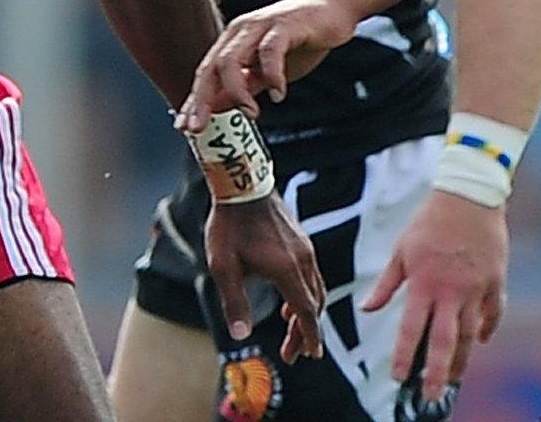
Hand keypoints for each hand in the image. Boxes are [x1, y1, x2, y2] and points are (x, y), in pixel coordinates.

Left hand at [177, 0, 356, 130]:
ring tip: (252, 113)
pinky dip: (272, 75)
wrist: (335, 8)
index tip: (185, 127)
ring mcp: (261, 26)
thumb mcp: (268, 69)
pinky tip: (280, 94)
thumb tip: (219, 108)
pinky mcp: (285, 24)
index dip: (195, 101)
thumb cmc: (301, 40)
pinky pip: (269, 51)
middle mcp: (241, 31)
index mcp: (234, 41)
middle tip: (199, 127)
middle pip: (211, 67)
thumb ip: (246, 85)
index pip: (206, 73)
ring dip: (237, 91)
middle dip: (202, 99)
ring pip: (232, 59)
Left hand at [205, 196, 327, 363]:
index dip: (309, 336)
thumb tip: (240, 335)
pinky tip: (289, 301)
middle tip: (293, 353)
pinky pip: (311, 275)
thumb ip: (234, 303)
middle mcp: (303, 260)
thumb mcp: (224, 267)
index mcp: (287, 270)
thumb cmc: (230, 227)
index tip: (311, 355)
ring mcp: (305, 249)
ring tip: (291, 330)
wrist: (243, 186)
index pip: (306, 311)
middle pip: (315, 304)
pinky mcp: (301, 241)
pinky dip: (305, 295)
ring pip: (316, 289)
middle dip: (306, 331)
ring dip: (306, 313)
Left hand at [363, 191, 507, 405]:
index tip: (398, 377)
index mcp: (424, 283)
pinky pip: (494, 313)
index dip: (404, 356)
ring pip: (470, 334)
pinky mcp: (495, 280)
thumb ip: (387, 284)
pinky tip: (481, 342)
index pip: (411, 329)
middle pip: (445, 341)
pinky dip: (488, 329)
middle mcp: (451, 291)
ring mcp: (477, 288)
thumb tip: (367, 309)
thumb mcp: (402, 250)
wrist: (470, 195)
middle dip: (437, 372)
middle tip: (432, 395)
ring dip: (462, 359)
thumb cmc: (431, 221)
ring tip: (455, 377)